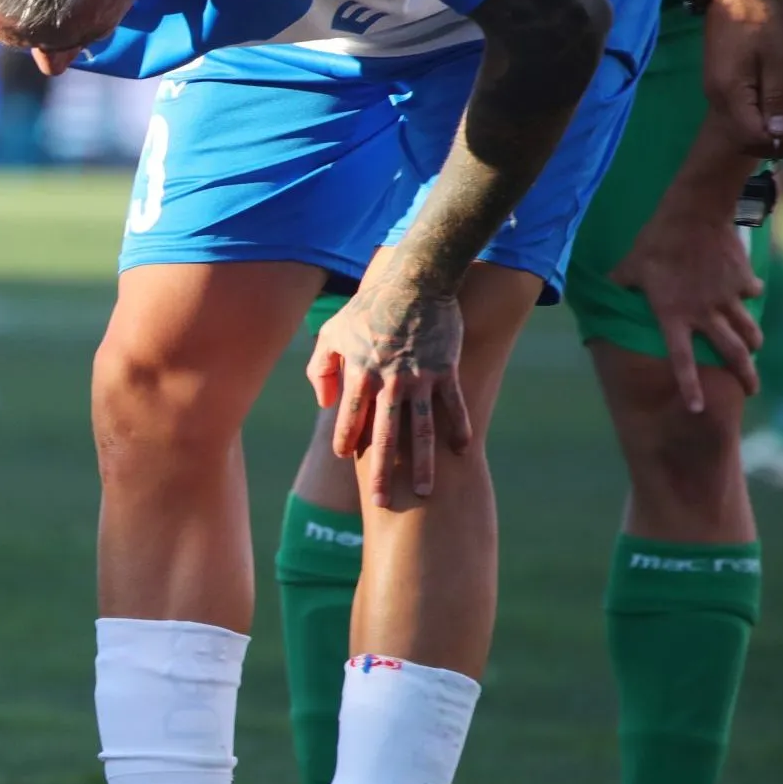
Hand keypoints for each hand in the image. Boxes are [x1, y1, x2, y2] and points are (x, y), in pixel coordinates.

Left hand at [307, 280, 473, 507]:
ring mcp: (420, 379)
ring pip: (420, 430)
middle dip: (380, 471)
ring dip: (422, 463)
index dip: (345, 439)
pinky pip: (452, 407)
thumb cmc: (368, 308)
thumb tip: (324, 403)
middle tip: (381, 501)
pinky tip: (461, 451)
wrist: (415, 282)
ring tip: (424, 492)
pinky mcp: (446, 370)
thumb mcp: (332, 332)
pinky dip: (458, 429)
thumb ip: (321, 369)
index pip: (350, 418)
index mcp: (359, 375)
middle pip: (383, 436)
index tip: (345, 459)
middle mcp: (389, 383)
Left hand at [610, 207, 763, 411]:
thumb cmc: (655, 242)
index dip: (690, 386)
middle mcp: (705, 314)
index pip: (682, 360)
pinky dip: (751, 297)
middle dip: (745, 376)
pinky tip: (748, 295)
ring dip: (753, 344)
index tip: (699, 408)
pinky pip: (751, 295)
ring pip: (748, 330)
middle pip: (731, 353)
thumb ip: (620, 285)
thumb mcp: (629, 267)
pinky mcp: (743, 280)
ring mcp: (728, 298)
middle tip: (750, 391)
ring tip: (754, 352)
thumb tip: (605, 289)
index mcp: (674, 316)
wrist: (694, 214)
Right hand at [702, 0, 782, 157]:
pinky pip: (736, 115)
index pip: (752, 135)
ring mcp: (715, 93)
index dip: (780, 142)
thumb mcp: (777, 57)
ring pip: (738, 129)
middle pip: (742, 139)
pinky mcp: (719, 86)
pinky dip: (755, 122)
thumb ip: (776, 95)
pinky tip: (771, 115)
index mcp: (730, 94)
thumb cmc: (759, 22)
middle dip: (771, 144)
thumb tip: (777, 132)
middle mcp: (718, 99)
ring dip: (763, 135)